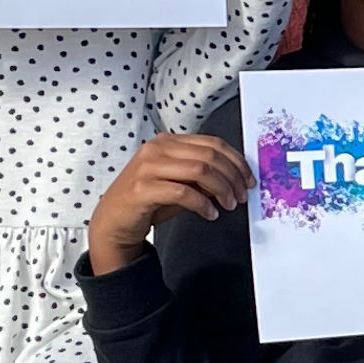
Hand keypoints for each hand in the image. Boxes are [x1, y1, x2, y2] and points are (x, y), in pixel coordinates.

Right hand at [88, 134, 249, 273]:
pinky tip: (210, 214)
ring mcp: (147, 167)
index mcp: (168, 142)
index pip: (212, 144)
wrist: (114, 221)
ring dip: (221, 190)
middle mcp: (156, 149)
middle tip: (241, 196)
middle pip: (209, 156)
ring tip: (228, 205)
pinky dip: (202, 204)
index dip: (236, 161)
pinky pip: (183, 193)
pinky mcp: (142, 188)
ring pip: (200, 171)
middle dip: (233, 177)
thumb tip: (235, 177)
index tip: (248, 180)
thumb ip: (202, 175)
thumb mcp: (179, 182)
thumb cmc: (149, 200)